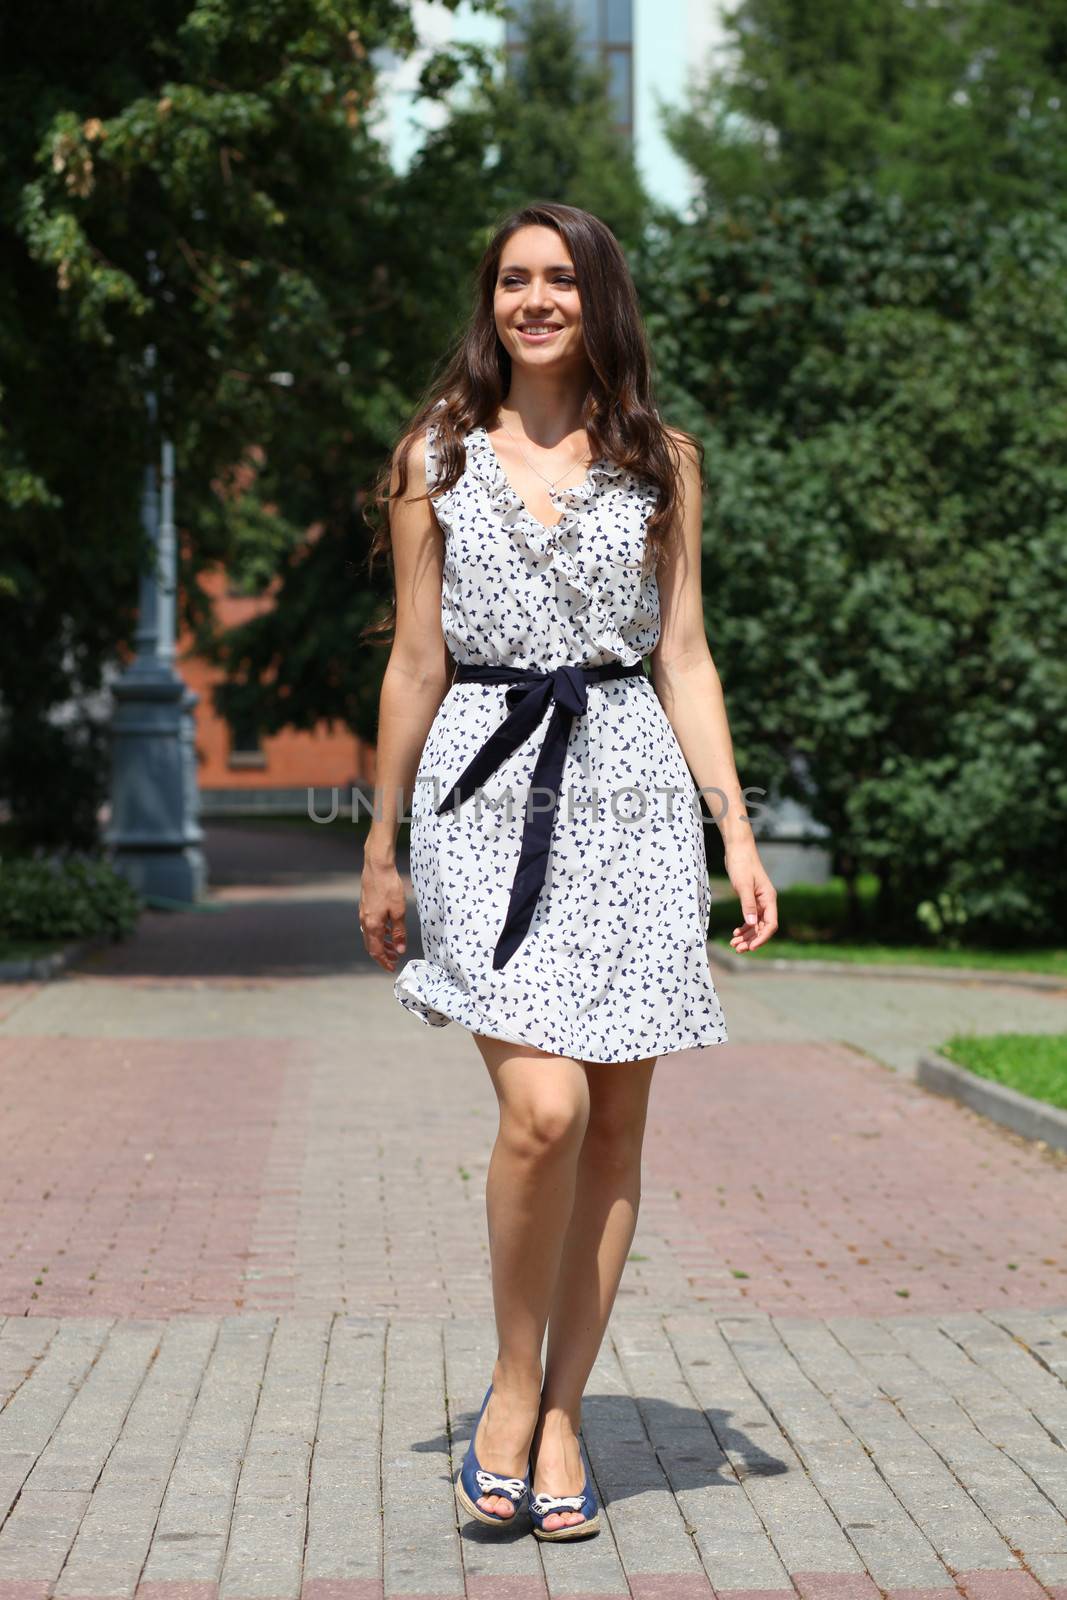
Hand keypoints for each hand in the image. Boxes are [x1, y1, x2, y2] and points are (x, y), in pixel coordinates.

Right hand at [359, 855, 407, 971]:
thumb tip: (399, 950)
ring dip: (382, 944)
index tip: (392, 968)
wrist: (377, 867)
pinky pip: (371, 926)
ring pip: (371, 936)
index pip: (376, 951)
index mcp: (372, 925)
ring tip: (394, 948)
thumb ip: (399, 932)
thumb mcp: (399, 911)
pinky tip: (388, 930)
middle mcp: (365, 922)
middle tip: (394, 960)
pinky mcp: (365, 907)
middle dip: (383, 955)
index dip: (384, 962)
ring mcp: (363, 914)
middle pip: (372, 946)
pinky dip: (379, 933)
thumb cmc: (389, 888)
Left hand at [724, 844, 777, 952]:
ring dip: (746, 936)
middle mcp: (767, 902)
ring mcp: (759, 901)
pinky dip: (744, 927)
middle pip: (762, 928)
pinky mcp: (751, 899)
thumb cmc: (742, 864)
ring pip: (755, 925)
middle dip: (751, 940)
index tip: (751, 947)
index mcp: (769, 899)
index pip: (770, 925)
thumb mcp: (743, 885)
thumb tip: (751, 924)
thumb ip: (747, 905)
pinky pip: (750, 918)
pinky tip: (736, 933)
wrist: (738, 849)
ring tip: (733, 944)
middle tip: (737, 948)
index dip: (762, 938)